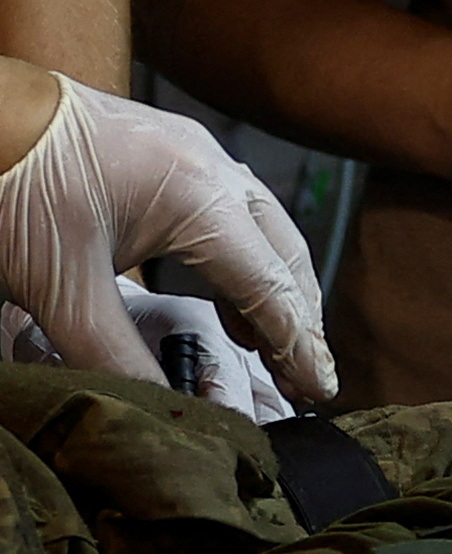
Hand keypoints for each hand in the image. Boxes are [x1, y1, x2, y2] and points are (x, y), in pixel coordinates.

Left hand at [0, 64, 334, 400]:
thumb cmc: (10, 180)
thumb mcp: (58, 287)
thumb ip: (116, 356)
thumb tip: (165, 408)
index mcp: (201, 199)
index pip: (272, 289)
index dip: (299, 347)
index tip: (319, 389)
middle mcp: (212, 167)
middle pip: (286, 255)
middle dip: (301, 318)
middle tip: (303, 373)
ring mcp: (192, 149)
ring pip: (263, 228)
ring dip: (274, 286)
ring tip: (267, 341)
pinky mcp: (166, 145)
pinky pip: (230, 206)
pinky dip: (242, 255)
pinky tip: (225, 291)